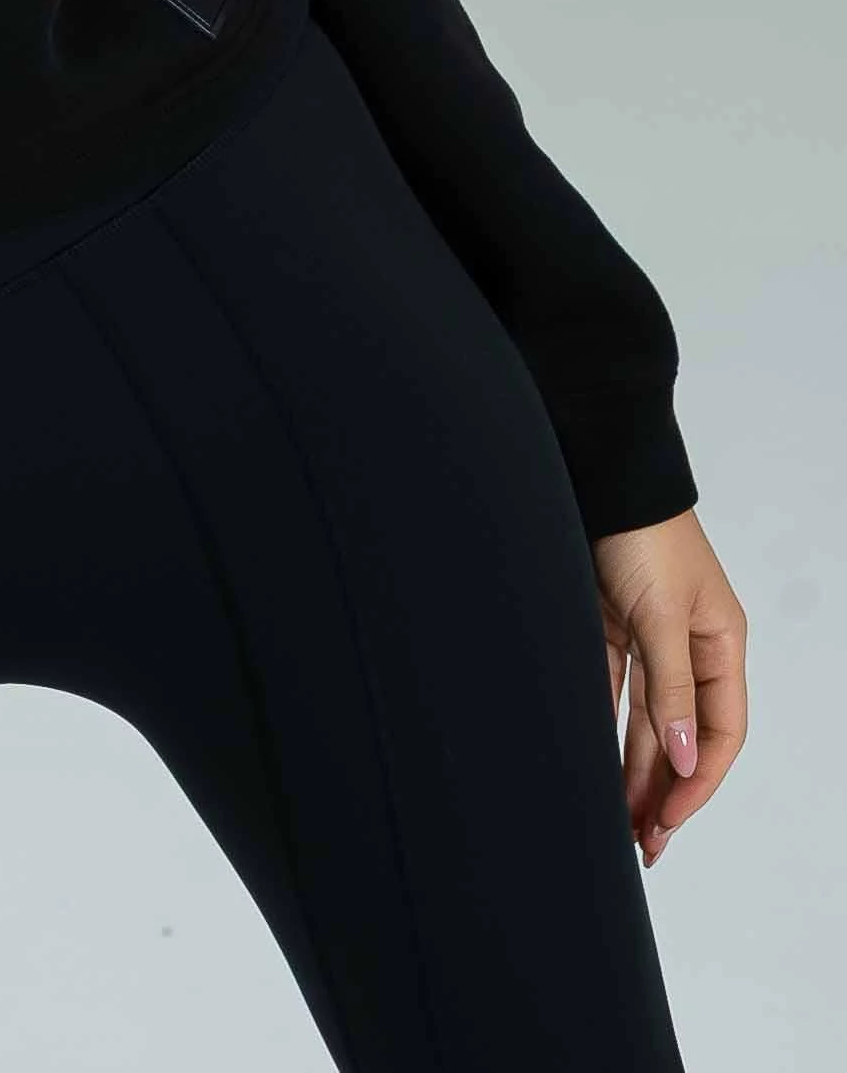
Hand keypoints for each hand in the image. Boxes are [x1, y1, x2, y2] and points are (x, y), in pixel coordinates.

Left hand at [590, 506, 746, 868]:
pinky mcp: (607, 625)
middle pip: (682, 734)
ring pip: (646, 721)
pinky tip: (596, 765)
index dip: (699, 780)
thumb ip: (671, 689)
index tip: (670, 819)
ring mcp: (648, 637)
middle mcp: (688, 646)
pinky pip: (611, 692)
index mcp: (720, 644)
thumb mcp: (664, 615)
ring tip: (623, 824)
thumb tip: (686, 759)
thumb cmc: (641, 534)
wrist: (596, 473)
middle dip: (665, 790)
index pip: (720, 731)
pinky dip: (605, 729)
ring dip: (636, 770)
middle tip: (645, 843)